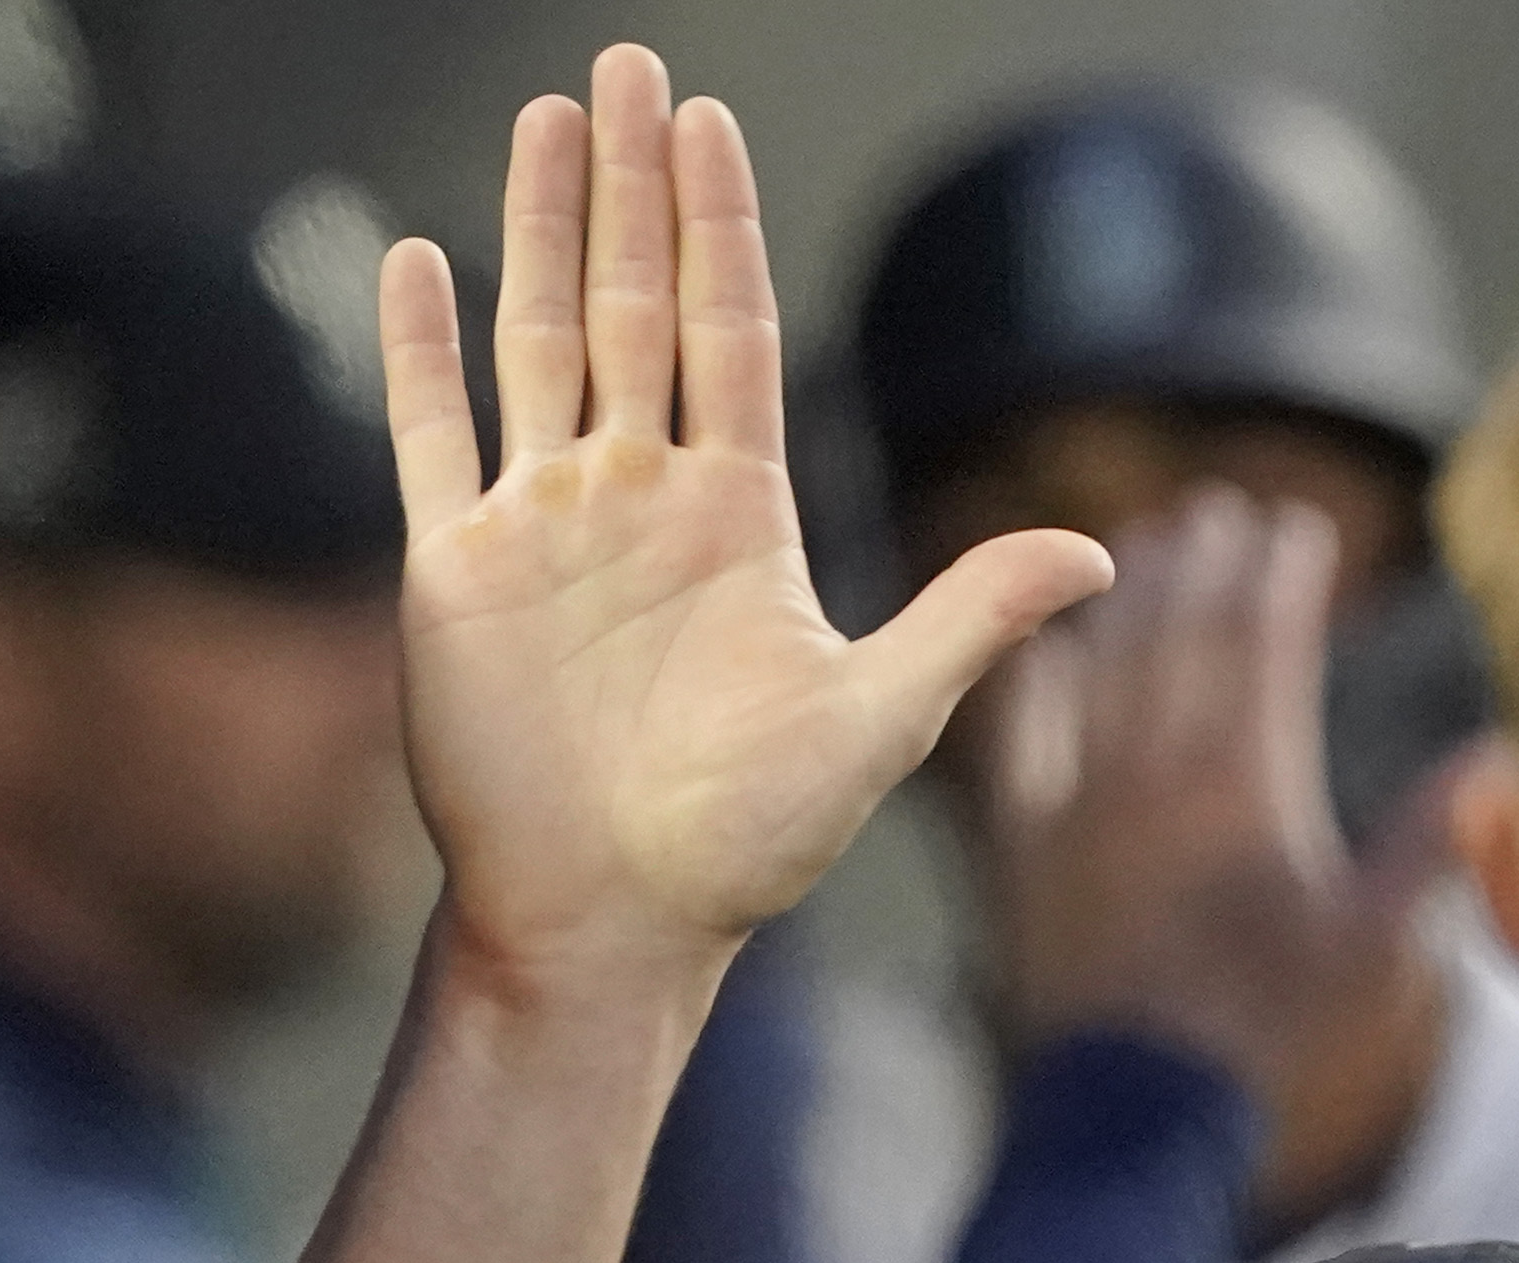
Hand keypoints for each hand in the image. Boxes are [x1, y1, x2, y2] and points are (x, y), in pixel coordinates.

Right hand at [387, 45, 1109, 1016]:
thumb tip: (1098, 552)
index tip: (708, 124)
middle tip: (628, 69)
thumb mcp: (882, 719)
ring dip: (541, 230)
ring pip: (539, 341)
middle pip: (635, 305)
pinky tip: (422, 264)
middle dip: (632, 186)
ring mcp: (544, 527)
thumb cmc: (748, 842)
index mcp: (737, 517)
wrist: (616, 921)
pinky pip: (433, 438)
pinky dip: (420, 354)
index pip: (730, 332)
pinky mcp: (458, 572)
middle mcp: (637, 499)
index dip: (719, 224)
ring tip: (546, 121)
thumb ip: (972, 618)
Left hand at [988, 487, 1450, 1224]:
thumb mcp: (1372, 946)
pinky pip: (1024, 740)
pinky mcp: (1026, 850)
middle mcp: (1156, 771)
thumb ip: (1429, 843)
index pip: (1263, 640)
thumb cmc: (1270, 1038)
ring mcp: (1081, 804)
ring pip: (1102, 667)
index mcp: (1247, 782)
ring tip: (1151, 549)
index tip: (1301, 526)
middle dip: (1207, 562)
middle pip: (1180, 633)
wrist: (1136, 1117)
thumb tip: (1501, 759)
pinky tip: (1050, 653)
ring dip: (1129, 600)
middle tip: (1222, 511)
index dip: (1284, 574)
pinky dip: (1041, 685)